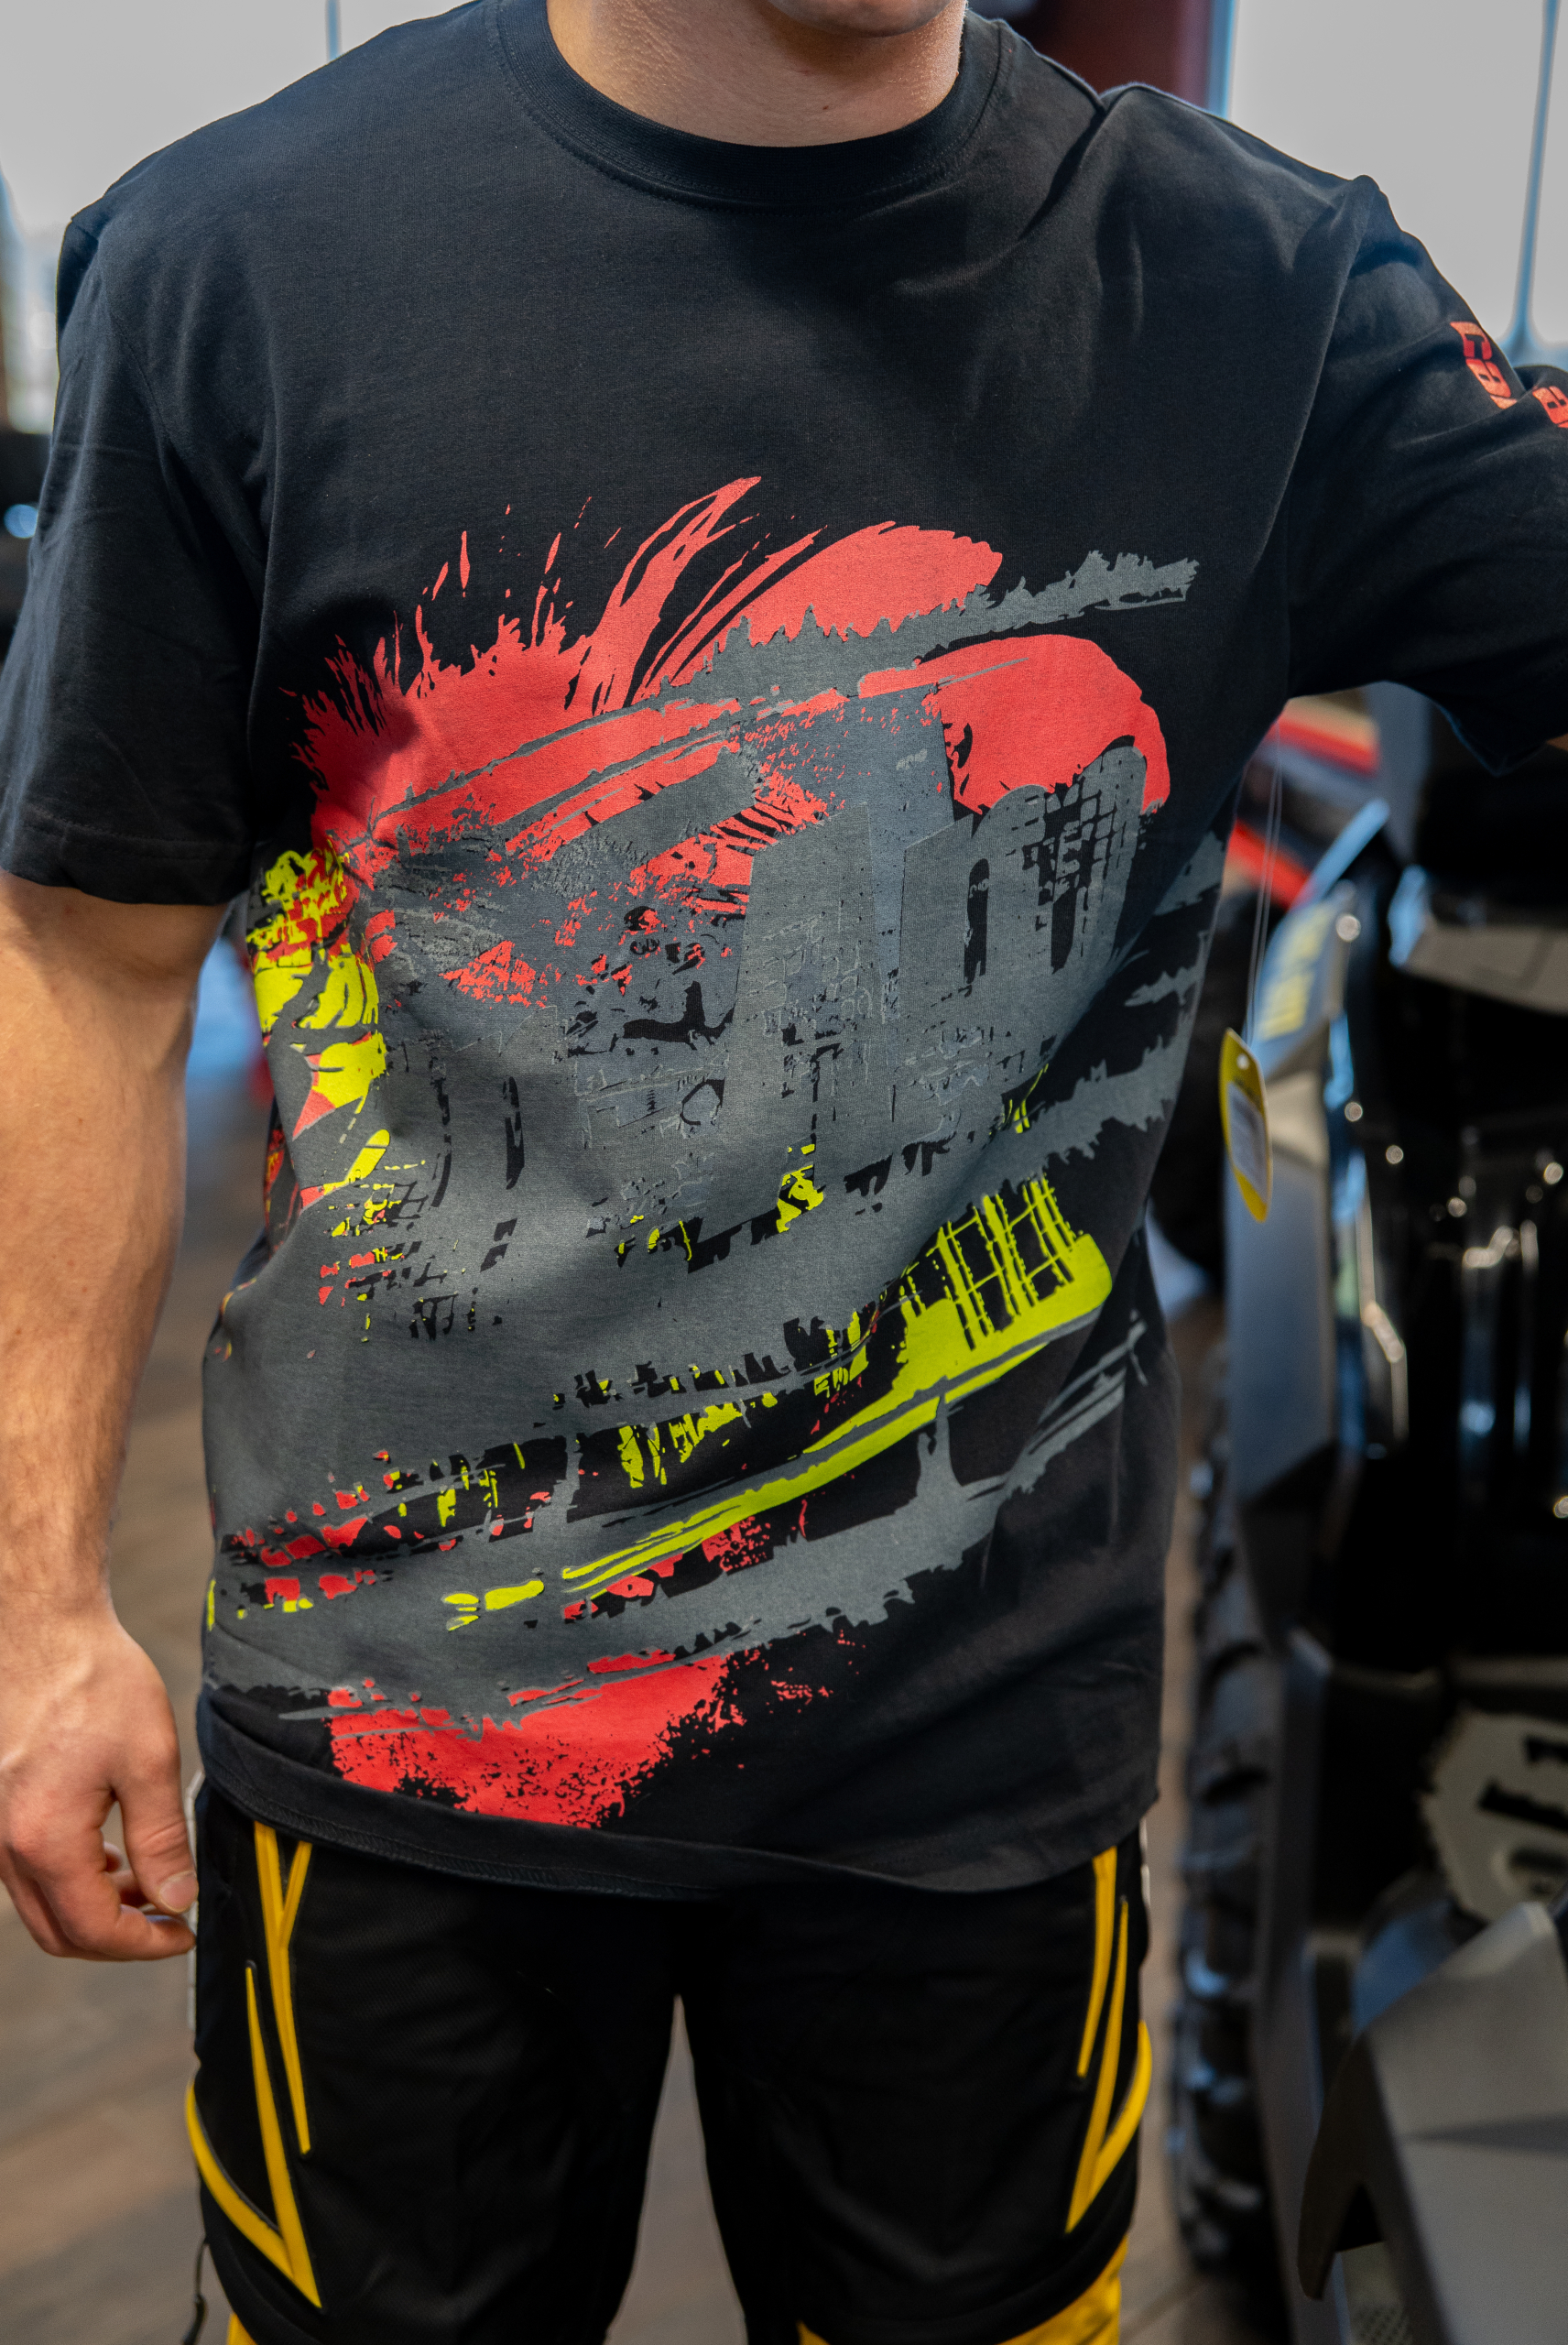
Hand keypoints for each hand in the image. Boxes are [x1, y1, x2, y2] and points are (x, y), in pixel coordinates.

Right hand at [0, 1603, 196, 1958]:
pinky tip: (110, 1854)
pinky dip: (70, 1879)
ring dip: (94, 1909)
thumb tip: (176, 1898)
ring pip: (41, 1905)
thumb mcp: (148, 1760)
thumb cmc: (92, 1681)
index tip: (183, 1932)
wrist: (41, 1629)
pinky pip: (28, 1870)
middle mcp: (6, 1845)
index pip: (93, 1929)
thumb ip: (162, 1839)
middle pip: (59, 1933)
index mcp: (44, 1839)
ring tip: (148, 1881)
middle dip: (119, 1938)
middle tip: (169, 1919)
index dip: (145, 1943)